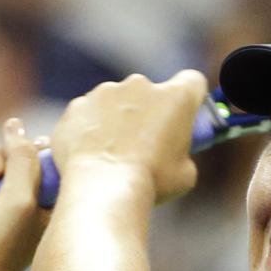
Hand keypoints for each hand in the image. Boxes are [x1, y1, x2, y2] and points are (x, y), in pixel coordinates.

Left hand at [52, 70, 206, 203]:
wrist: (102, 188)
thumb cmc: (150, 182)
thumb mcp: (185, 173)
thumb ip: (182, 153)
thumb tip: (173, 154)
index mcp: (176, 97)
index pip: (193, 82)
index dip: (190, 99)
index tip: (184, 116)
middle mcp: (141, 85)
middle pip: (151, 92)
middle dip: (150, 112)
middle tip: (147, 144)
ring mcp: (106, 92)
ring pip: (117, 101)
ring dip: (119, 119)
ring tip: (115, 153)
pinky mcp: (78, 106)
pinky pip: (89, 114)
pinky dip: (91, 129)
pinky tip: (93, 154)